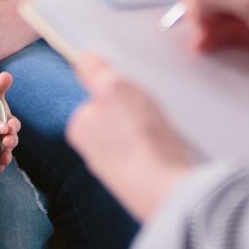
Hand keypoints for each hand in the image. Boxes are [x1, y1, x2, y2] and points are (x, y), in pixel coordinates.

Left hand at [65, 54, 195, 221]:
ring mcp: (117, 170)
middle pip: (116, 116)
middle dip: (134, 110)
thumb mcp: (114, 88)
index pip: (96, 97)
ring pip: (135, 136)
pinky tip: (168, 149)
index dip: (117, 89)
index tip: (132, 92)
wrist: (165, 188)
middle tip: (149, 110)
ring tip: (161, 132)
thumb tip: (85, 59)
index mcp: (79, 128)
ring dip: (149, 130)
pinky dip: (159, 149)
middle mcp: (92, 152)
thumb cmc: (137, 137)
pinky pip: (149, 155)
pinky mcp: (139, 183)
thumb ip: (96, 71)